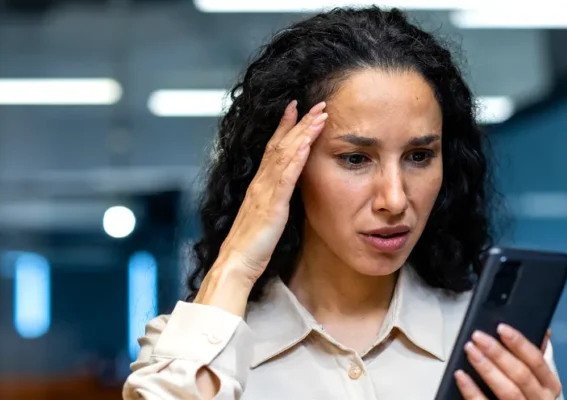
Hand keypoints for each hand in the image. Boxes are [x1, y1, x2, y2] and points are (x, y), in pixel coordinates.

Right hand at [194, 100, 327, 313]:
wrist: (236, 264)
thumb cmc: (250, 247)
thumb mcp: (266, 218)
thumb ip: (274, 203)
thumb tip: (284, 195)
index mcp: (260, 186)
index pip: (273, 149)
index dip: (286, 128)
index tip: (297, 109)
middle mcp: (260, 183)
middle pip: (280, 144)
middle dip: (299, 121)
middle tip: (316, 102)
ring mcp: (264, 192)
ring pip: (284, 154)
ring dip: (303, 132)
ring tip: (320, 114)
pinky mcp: (271, 205)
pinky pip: (285, 177)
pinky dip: (296, 157)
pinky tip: (307, 143)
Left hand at [454, 325, 561, 399]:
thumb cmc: (523, 396)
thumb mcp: (535, 380)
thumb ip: (532, 359)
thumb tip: (541, 332)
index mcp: (549, 386)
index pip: (537, 360)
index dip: (519, 343)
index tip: (501, 328)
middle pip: (521, 374)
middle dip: (498, 353)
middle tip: (478, 337)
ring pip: (508, 390)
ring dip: (486, 368)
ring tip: (470, 350)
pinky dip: (471, 390)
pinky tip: (461, 376)